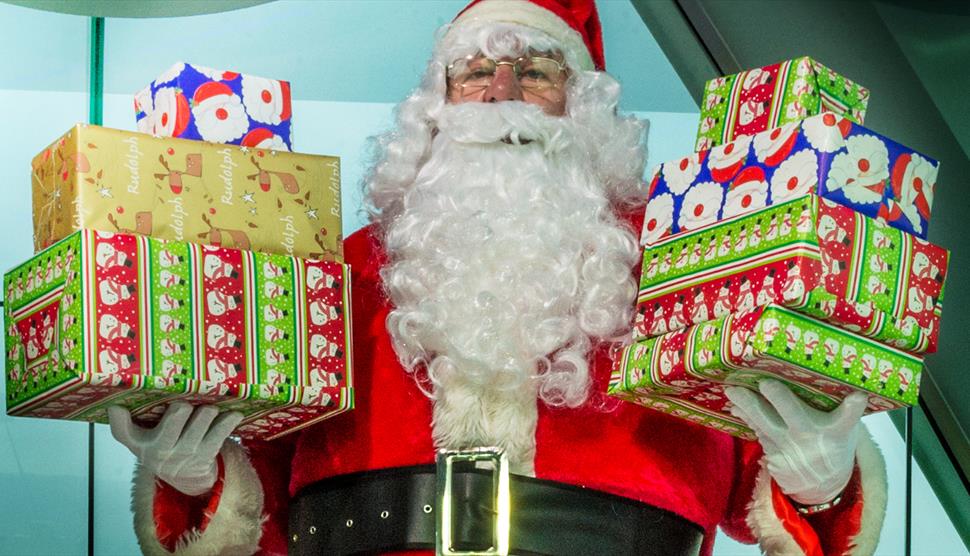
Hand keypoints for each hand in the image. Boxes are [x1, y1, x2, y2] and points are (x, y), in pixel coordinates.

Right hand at [108, 402, 243, 495]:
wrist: (185, 479)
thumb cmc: (159, 447)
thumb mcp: (137, 440)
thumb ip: (123, 424)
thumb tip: (113, 404)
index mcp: (141, 444)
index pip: (124, 431)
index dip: (121, 417)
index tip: (125, 403)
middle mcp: (162, 450)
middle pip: (177, 414)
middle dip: (186, 402)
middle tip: (190, 394)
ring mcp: (187, 452)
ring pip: (202, 417)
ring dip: (208, 408)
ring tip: (209, 404)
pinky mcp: (207, 454)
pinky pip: (221, 431)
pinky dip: (228, 420)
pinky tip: (233, 413)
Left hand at [725, 380, 867, 504]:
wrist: (824, 485)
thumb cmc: (833, 444)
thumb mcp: (844, 429)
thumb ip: (839, 409)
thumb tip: (828, 379)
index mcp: (837, 430)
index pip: (848, 417)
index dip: (853, 407)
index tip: (857, 396)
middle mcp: (813, 438)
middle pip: (795, 414)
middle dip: (779, 398)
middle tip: (765, 382)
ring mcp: (791, 449)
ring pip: (766, 423)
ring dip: (747, 405)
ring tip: (732, 390)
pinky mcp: (774, 457)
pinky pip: (758, 433)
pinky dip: (746, 417)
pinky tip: (735, 406)